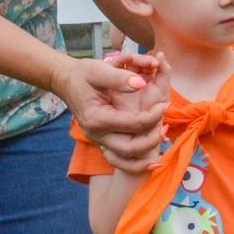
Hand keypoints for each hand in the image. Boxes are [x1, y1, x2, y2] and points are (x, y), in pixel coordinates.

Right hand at [55, 53, 168, 170]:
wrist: (67, 82)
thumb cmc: (83, 75)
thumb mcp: (98, 70)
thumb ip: (120, 77)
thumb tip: (142, 83)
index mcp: (96, 118)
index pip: (132, 123)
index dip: (153, 115)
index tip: (165, 105)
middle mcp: (97, 134)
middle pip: (129, 149)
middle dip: (152, 140)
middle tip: (167, 126)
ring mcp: (99, 140)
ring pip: (125, 159)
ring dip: (146, 155)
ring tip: (163, 142)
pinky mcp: (104, 140)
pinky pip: (120, 160)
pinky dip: (136, 163)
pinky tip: (153, 162)